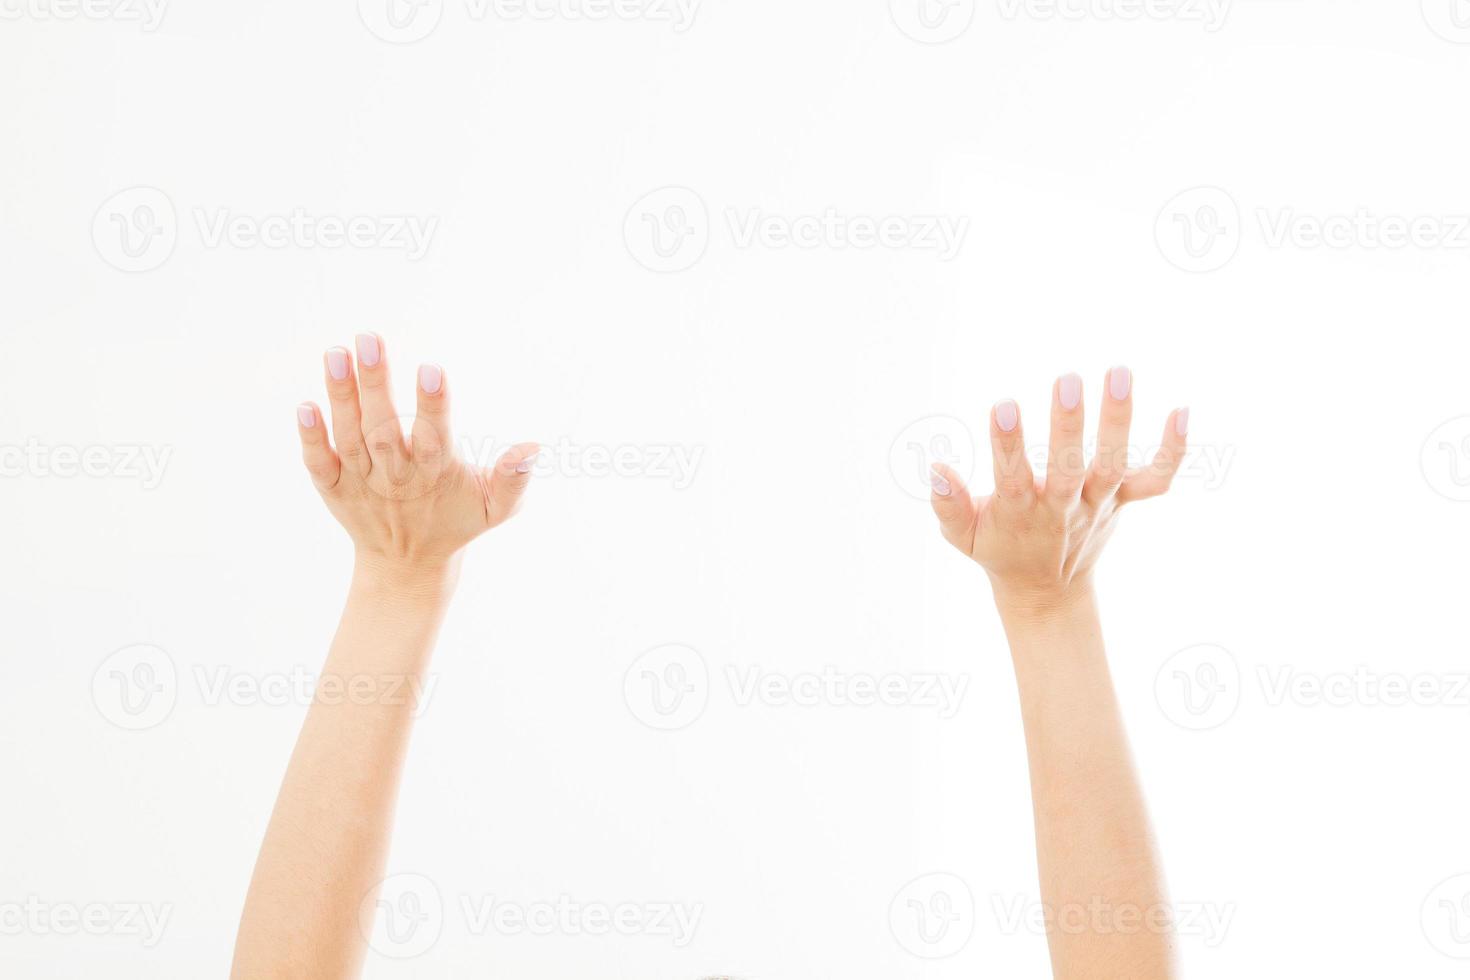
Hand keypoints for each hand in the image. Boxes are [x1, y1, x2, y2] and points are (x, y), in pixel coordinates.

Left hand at [295, 334, 536, 575]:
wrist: (406, 564)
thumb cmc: (457, 521)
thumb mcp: (495, 507)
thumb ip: (513, 479)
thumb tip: (534, 448)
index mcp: (436, 475)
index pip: (434, 437)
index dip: (434, 405)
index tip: (431, 369)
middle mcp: (395, 477)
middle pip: (383, 428)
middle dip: (375, 382)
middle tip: (368, 337)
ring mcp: (361, 482)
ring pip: (348, 437)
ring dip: (340, 395)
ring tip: (336, 352)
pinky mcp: (335, 488)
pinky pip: (319, 463)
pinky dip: (310, 438)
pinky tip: (305, 405)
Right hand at [929, 367, 1185, 614]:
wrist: (1047, 591)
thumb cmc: (997, 549)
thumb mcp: (961, 535)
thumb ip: (948, 504)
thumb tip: (935, 468)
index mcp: (1018, 512)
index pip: (1012, 477)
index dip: (1007, 444)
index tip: (1003, 406)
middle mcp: (1062, 507)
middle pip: (1069, 468)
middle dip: (1068, 426)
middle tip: (1068, 380)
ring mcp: (1097, 503)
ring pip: (1113, 466)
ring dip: (1118, 421)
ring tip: (1119, 372)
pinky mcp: (1124, 500)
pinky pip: (1156, 479)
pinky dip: (1173, 450)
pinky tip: (1181, 410)